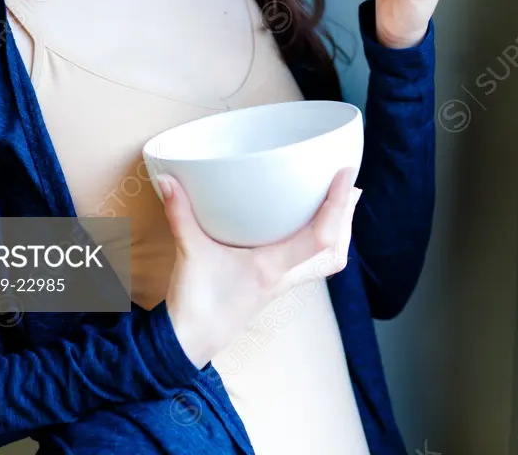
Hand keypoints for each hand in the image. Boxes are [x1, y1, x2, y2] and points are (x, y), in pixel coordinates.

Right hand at [159, 167, 361, 368]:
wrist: (191, 342)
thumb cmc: (196, 304)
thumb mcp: (189, 252)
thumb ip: (180, 213)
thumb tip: (168, 179)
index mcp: (272, 267)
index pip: (319, 237)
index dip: (337, 206)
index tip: (344, 175)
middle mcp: (284, 277)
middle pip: (335, 253)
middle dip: (346, 220)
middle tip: (348, 186)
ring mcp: (282, 284)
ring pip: (327, 263)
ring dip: (338, 234)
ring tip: (339, 204)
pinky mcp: (274, 286)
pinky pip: (310, 266)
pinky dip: (320, 245)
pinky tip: (307, 228)